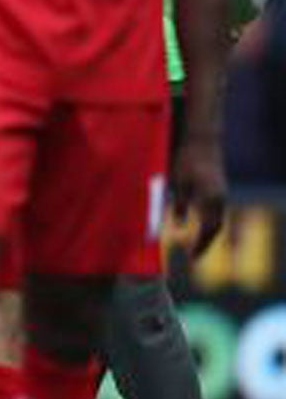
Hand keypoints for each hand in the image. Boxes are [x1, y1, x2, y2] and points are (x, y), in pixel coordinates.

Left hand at [169, 132, 227, 256]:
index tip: (191, 257)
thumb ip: (179, 204)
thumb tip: (178, 226)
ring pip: (217, 219)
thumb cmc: (185, 160)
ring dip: (207, 234)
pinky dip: (208, 222)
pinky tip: (198, 226)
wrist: (201, 140)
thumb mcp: (178, 183)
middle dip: (205, 243)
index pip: (208, 229)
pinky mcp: (218, 188)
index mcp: (211, 199)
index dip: (200, 245)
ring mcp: (221, 193)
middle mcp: (220, 198)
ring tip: (196, 246)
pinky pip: (215, 211)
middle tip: (194, 257)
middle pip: (215, 227)